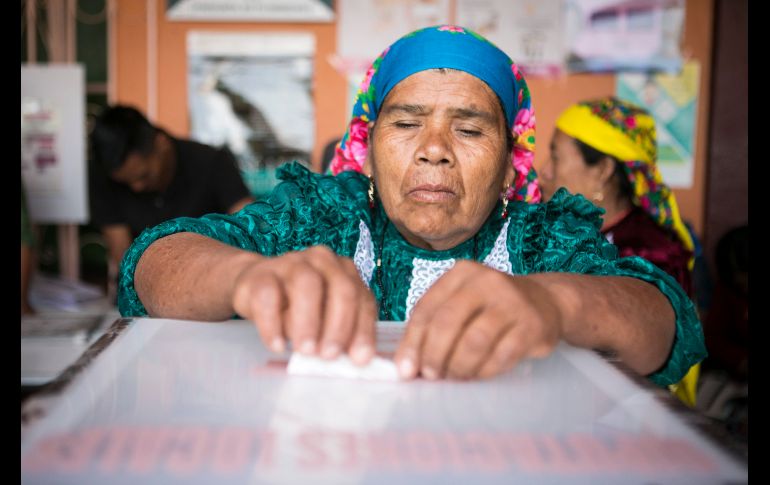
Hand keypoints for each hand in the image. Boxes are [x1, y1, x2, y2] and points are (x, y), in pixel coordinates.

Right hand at [231, 246, 376, 364]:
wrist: (254, 284)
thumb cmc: (296, 306)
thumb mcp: (322, 319)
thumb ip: (337, 335)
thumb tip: (348, 360)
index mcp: (344, 271)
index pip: (362, 299)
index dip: (363, 329)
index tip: (360, 359)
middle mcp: (322, 261)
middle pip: (340, 288)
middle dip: (339, 325)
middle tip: (330, 355)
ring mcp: (291, 263)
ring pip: (306, 285)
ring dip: (308, 321)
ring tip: (305, 350)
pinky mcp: (261, 274)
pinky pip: (267, 295)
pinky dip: (273, 323)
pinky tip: (277, 345)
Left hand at [395, 260, 562, 379]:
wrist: (545, 302)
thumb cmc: (491, 307)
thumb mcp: (462, 303)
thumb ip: (434, 326)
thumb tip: (406, 365)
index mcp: (462, 273)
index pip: (427, 309)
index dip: (412, 342)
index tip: (405, 369)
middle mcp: (486, 281)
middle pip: (447, 323)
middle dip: (433, 355)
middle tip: (430, 376)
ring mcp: (512, 302)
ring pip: (474, 341)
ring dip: (458, 366)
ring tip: (454, 377)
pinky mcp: (532, 325)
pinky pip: (501, 355)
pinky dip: (484, 371)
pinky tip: (478, 375)